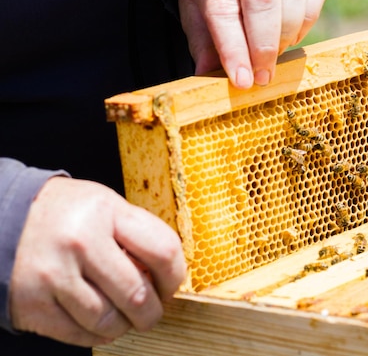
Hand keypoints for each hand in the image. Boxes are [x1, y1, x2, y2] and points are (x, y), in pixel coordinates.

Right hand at [9, 177, 185, 346]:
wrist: (6, 220)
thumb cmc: (69, 215)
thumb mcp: (108, 207)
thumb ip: (139, 235)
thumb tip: (168, 278)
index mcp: (106, 212)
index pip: (163, 251)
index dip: (175, 277)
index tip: (169, 286)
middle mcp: (79, 242)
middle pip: (137, 295)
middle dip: (151, 312)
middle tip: (150, 311)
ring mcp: (53, 275)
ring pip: (108, 321)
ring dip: (123, 325)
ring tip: (121, 315)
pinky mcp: (32, 304)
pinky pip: (79, 335)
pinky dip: (96, 335)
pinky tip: (98, 322)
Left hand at [179, 0, 328, 88]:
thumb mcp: (197, 7)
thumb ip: (203, 41)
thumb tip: (207, 75)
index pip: (223, 7)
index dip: (234, 48)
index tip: (242, 80)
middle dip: (264, 45)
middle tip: (263, 76)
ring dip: (287, 33)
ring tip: (277, 53)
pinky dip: (306, 22)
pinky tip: (292, 35)